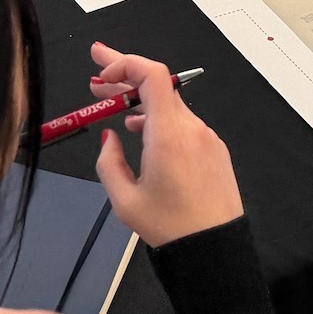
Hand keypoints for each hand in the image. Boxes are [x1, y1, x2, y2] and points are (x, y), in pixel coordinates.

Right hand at [88, 42, 242, 247]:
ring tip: (112, 105)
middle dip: (124, 76)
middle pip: (157, 85)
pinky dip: (160, 118)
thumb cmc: (170, 228)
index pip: (152, 74)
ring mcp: (207, 137)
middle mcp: (191, 128)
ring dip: (140, 101)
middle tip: (97, 70)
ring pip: (170, 105)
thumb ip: (108, 163)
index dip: (124, 63)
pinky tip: (140, 130)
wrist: (215, 250)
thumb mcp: (124, 200)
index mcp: (168, 134)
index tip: (101, 70)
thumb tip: (109, 138)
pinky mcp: (214, 149)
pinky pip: (183, 123)